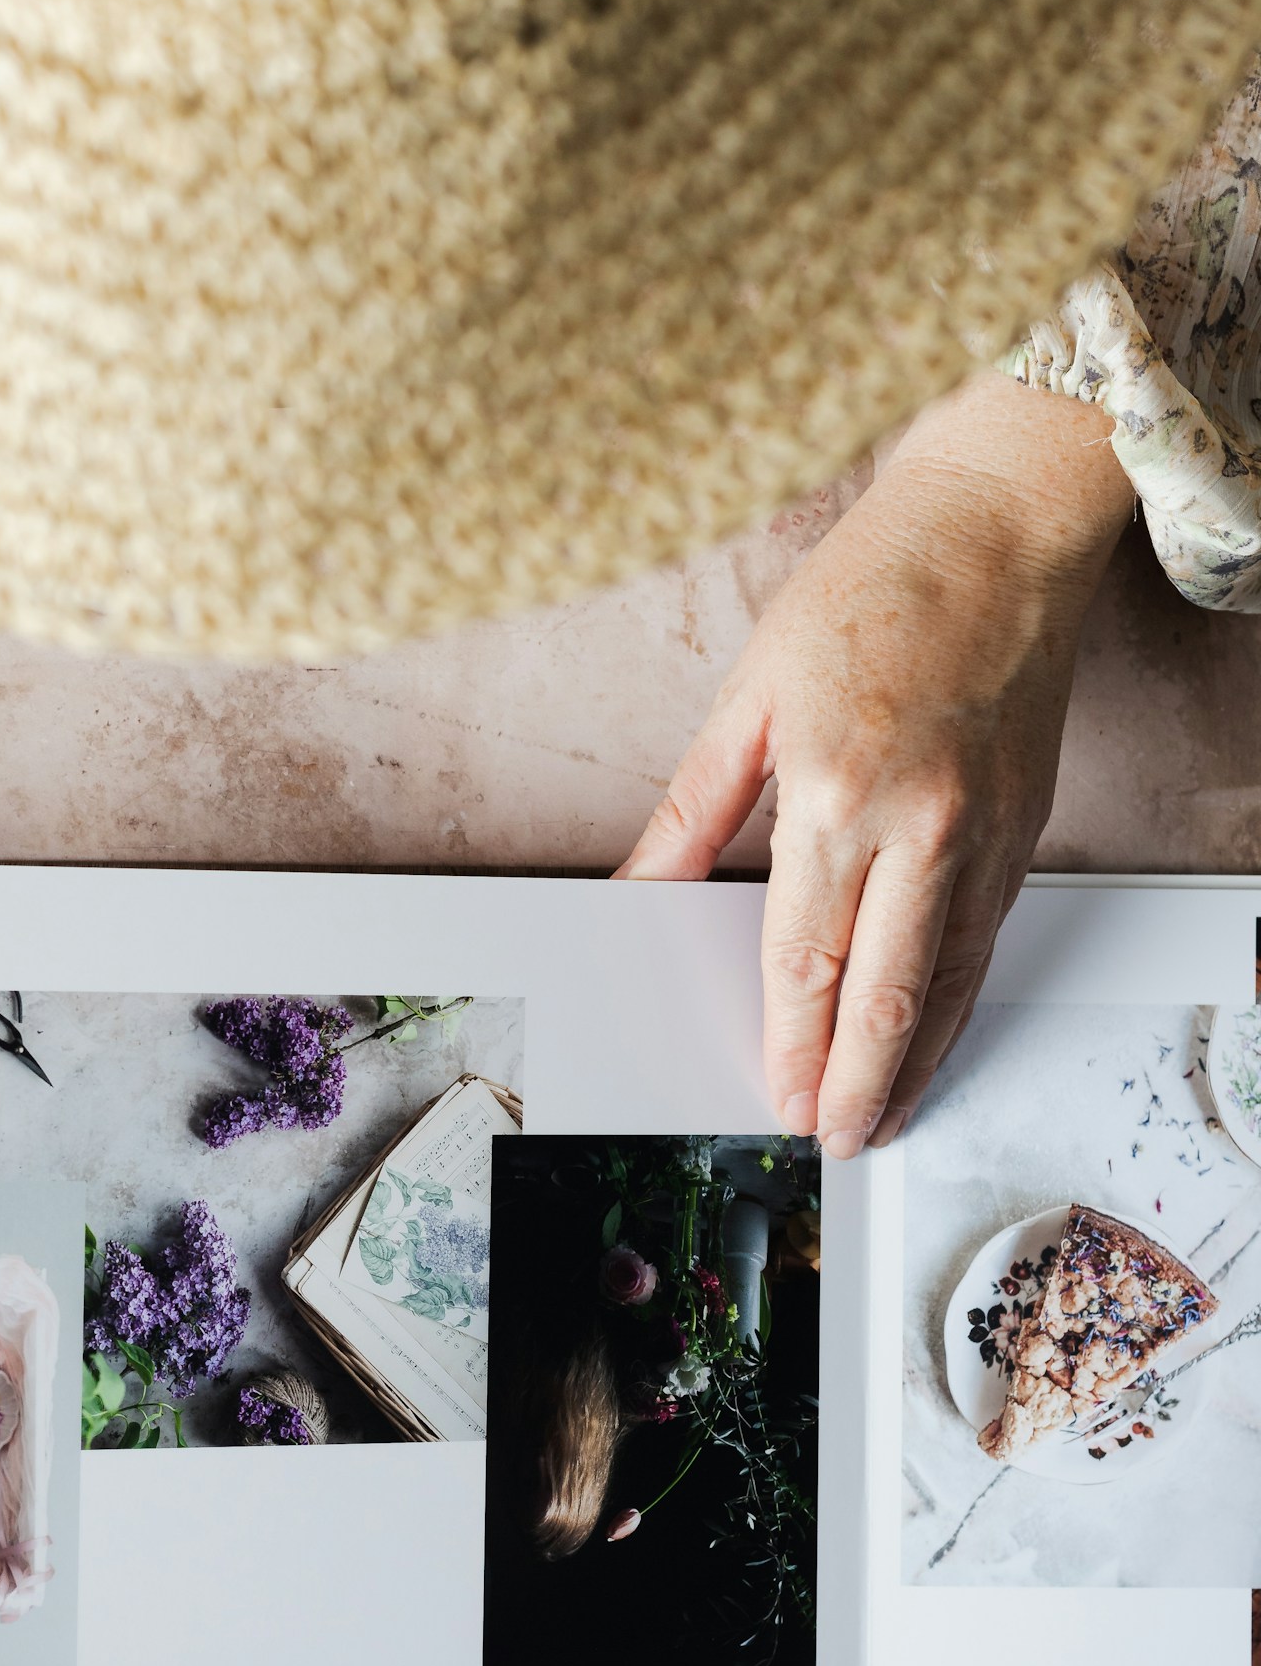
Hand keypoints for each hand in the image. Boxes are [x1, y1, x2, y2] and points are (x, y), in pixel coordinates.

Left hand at [623, 373, 1132, 1153]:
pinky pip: (987, 938)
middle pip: (889, 992)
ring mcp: (987, 831)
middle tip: (837, 1137)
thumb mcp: (748, 698)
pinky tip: (936, 1030)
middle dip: (858, 1079)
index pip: (807, 957)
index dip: (792, 1042)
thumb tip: (639, 894)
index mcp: (840, 795)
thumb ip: (692, 815)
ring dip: (916, 1059)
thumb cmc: (871, 590)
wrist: (995, 527)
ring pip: (951, 979)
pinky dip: (958, 998)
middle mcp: (925, 826)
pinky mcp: (1026, 827)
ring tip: (885, 1114)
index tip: (779, 1096)